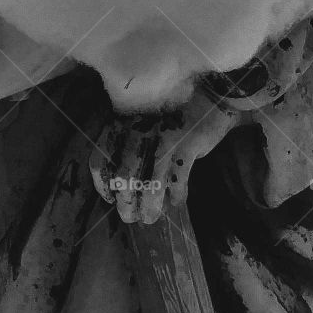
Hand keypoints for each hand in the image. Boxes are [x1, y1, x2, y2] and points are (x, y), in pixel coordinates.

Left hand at [89, 87, 239, 223]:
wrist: (210, 94)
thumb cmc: (175, 110)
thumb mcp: (147, 121)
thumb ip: (134, 142)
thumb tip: (123, 177)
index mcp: (125, 124)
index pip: (102, 157)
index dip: (102, 183)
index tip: (108, 198)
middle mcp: (139, 131)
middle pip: (124, 177)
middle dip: (125, 202)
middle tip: (129, 217)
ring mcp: (162, 139)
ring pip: (149, 183)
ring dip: (149, 206)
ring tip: (150, 218)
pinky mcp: (185, 146)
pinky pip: (176, 180)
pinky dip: (175, 195)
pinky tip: (176, 203)